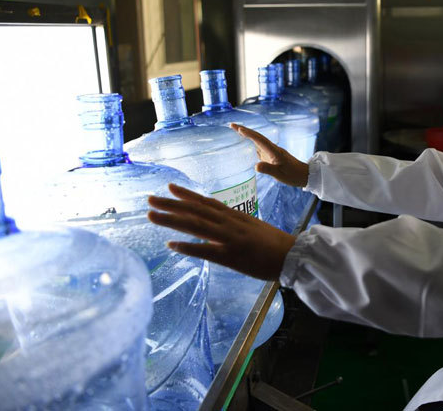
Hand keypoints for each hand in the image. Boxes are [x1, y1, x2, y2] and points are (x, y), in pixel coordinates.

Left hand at [148, 184, 295, 280]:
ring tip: (151, 215)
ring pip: (195, 226)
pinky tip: (171, 245)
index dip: (186, 195)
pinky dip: (188, 247)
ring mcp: (229, 238)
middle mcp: (229, 223)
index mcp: (235, 216)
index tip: (169, 187)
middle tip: (149, 199)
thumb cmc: (274, 244)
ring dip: (172, 220)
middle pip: (195, 211)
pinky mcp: (231, 256)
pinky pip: (206, 250)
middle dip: (171, 204)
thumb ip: (234, 225)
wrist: (292, 255)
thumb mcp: (252, 227)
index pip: (206, 202)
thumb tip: (218, 225)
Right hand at [231, 123, 309, 187]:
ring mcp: (272, 152)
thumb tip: (255, 166)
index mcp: (274, 151)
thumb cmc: (293, 175)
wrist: (304, 175)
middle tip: (232, 125)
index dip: (249, 134)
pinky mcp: (272, 155)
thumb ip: (268, 169)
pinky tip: (246, 143)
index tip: (238, 129)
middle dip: (244, 130)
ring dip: (247, 134)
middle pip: (257, 137)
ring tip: (236, 130)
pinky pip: (260, 146)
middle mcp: (272, 149)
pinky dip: (252, 142)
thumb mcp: (279, 174)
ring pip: (258, 140)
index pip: (259, 140)